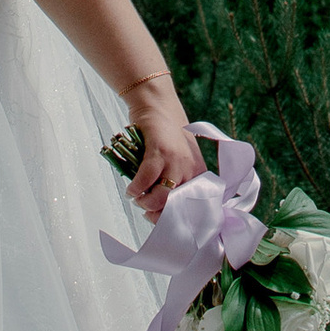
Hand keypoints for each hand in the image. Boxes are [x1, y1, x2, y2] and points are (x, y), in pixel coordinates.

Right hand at [122, 78, 201, 222]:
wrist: (157, 104)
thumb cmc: (167, 135)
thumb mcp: (180, 159)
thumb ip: (176, 181)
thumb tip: (159, 209)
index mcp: (199, 173)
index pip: (195, 206)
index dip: (178, 220)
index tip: (164, 226)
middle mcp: (191, 168)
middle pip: (178, 206)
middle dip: (159, 216)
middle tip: (146, 212)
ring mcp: (177, 160)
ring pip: (163, 197)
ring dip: (146, 203)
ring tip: (137, 199)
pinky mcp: (159, 151)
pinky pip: (146, 179)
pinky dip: (136, 189)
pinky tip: (131, 190)